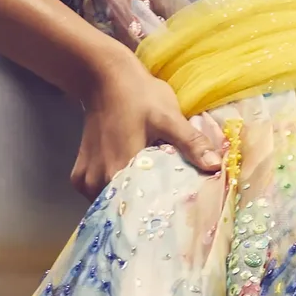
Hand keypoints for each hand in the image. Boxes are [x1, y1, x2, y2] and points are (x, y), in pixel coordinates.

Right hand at [71, 55, 223, 198]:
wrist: (103, 78)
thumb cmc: (138, 94)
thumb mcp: (170, 117)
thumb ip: (191, 143)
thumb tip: (215, 166)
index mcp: (120, 170)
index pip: (143, 209)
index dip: (163, 213)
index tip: (180, 216)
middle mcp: (98, 182)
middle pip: (128, 211)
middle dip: (150, 210)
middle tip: (173, 209)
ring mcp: (86, 182)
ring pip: (114, 206)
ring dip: (133, 202)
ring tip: (154, 197)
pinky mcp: (80, 178)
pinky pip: (101, 197)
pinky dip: (117, 194)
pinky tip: (134, 186)